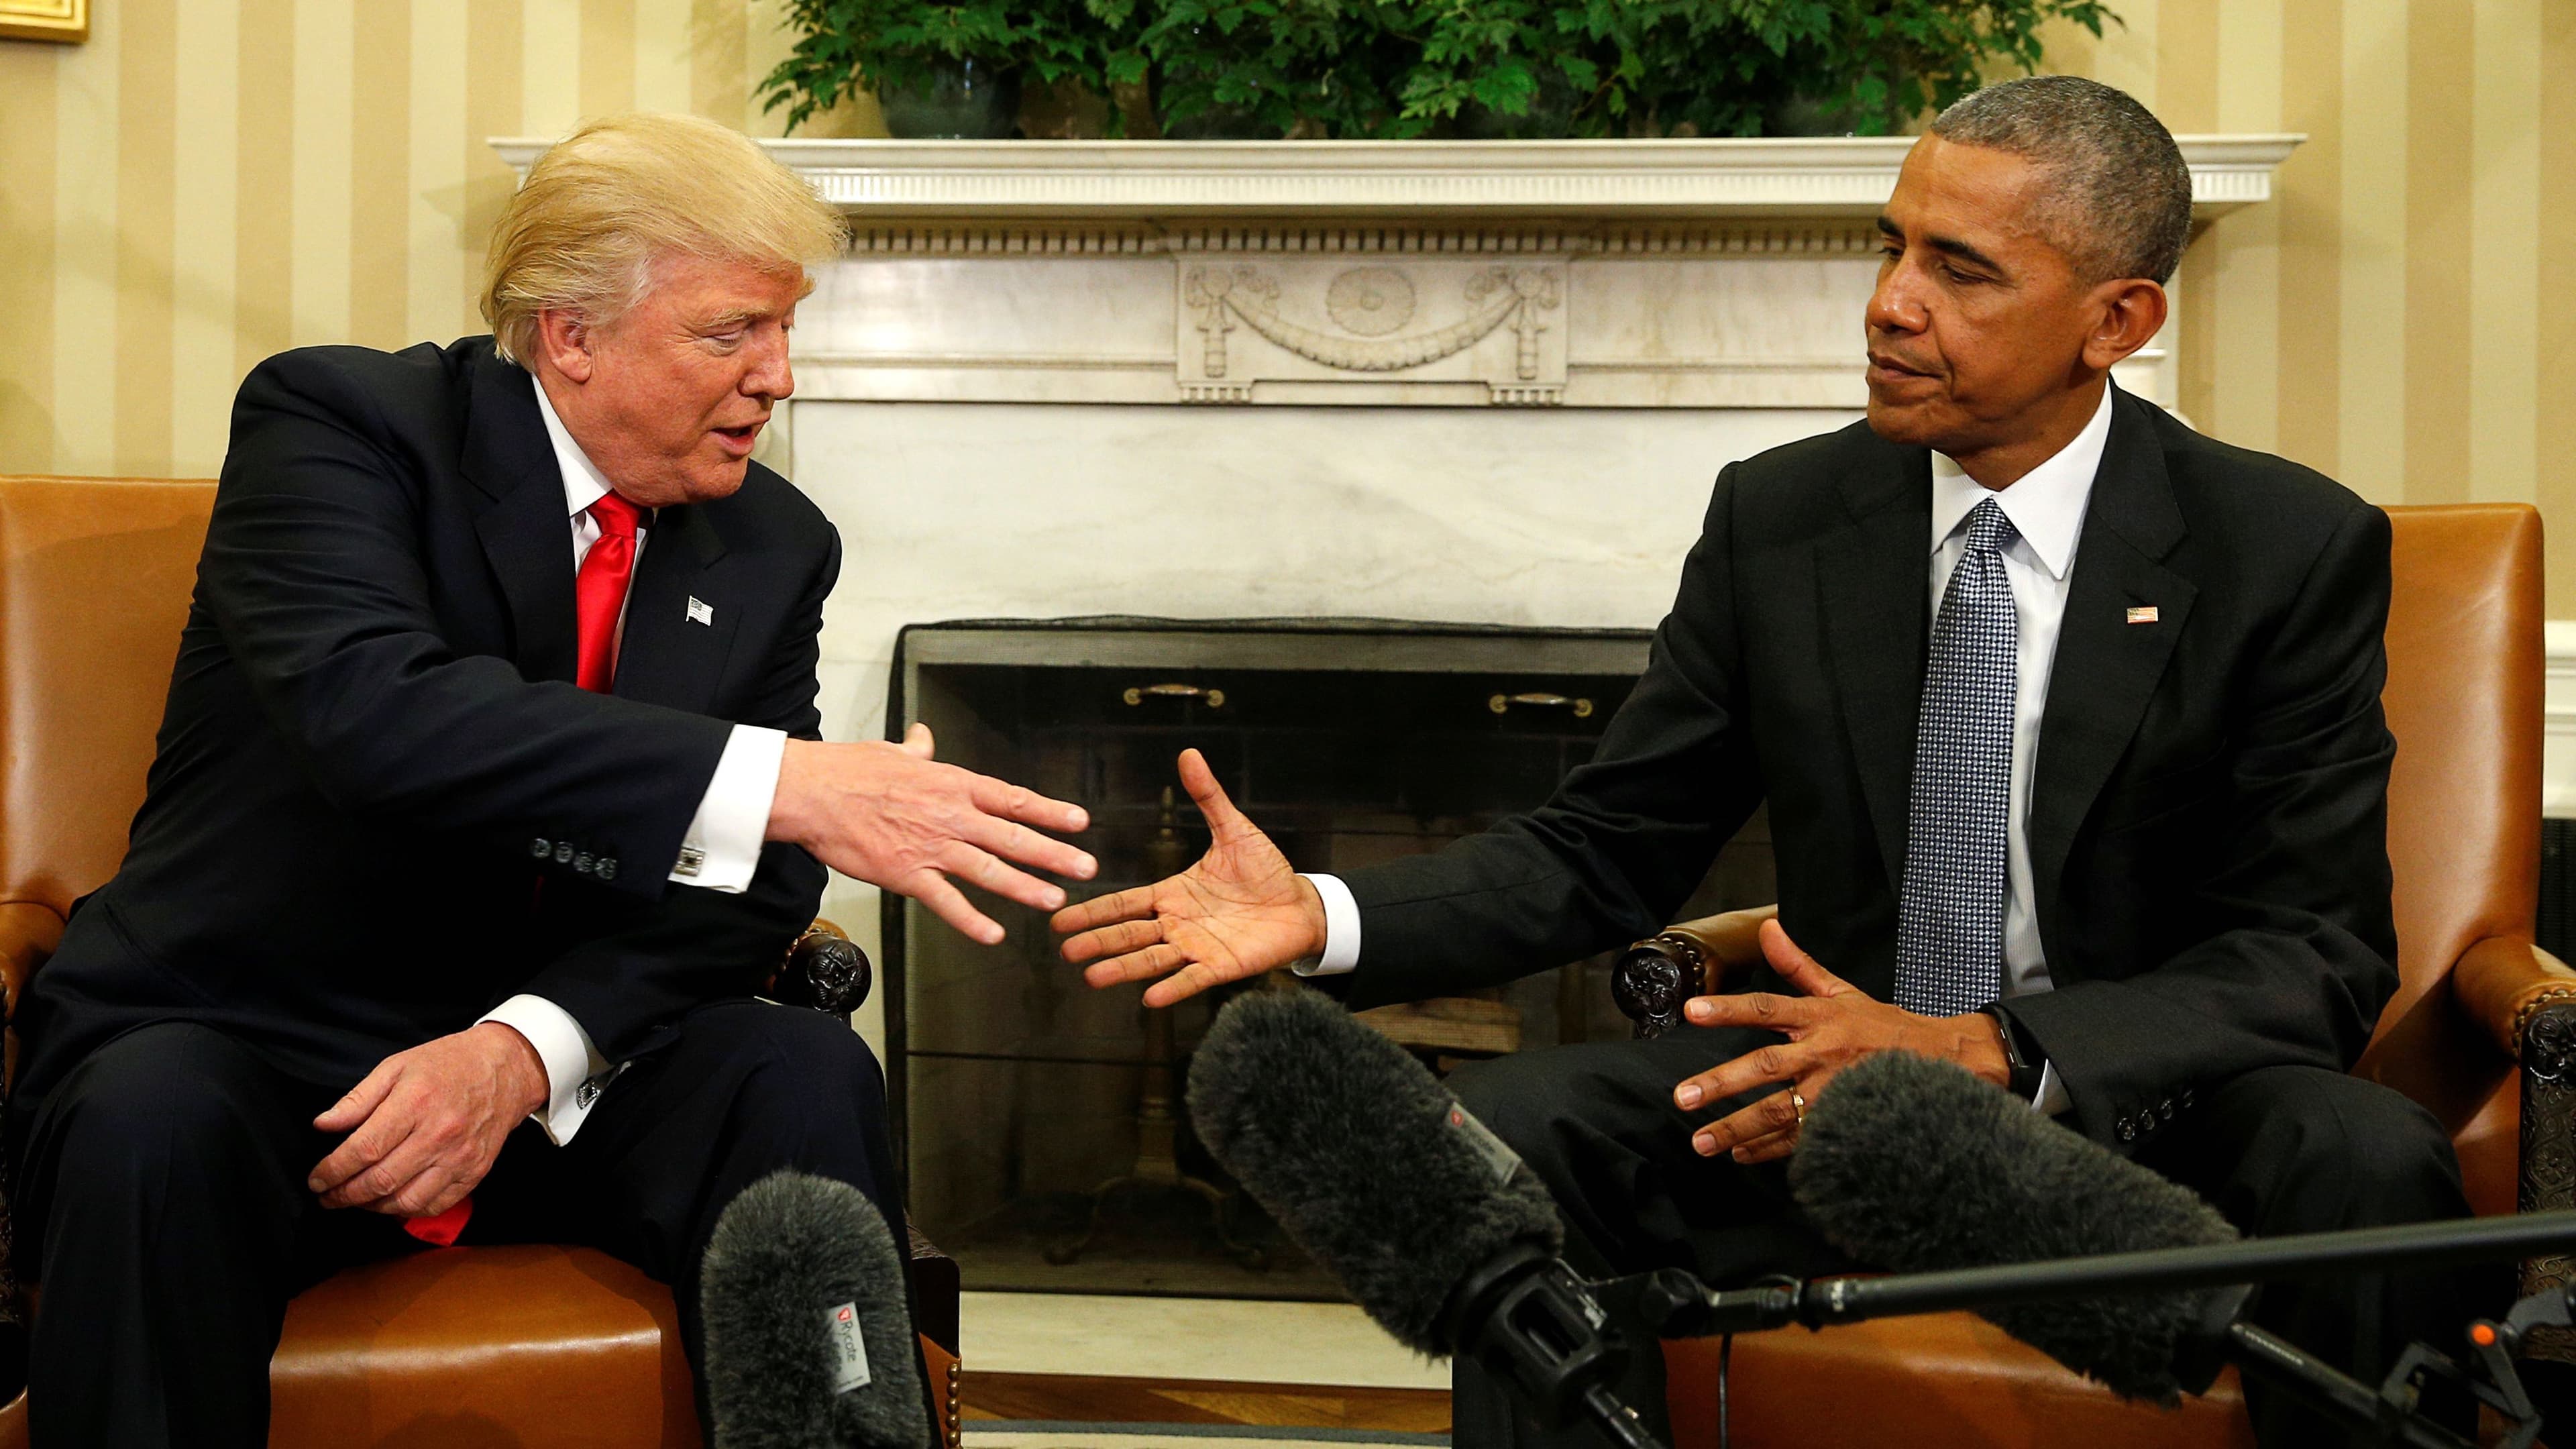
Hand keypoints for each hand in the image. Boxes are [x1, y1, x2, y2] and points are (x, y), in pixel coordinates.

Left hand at [308, 1022, 548, 1216]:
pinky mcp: (476, 1171)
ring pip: (406, 1200)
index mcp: (416, 1102)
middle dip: (344, 1195)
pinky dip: (407, 1210)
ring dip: (372, 1207)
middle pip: (381, 1181)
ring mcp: (461, 1156)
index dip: (333, 1171)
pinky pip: (435, 1205)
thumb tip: (323, 1125)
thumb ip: (358, 1098)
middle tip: (327, 1196)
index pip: (363, 1150)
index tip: (316, 1179)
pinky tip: (392, 1200)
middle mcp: (439, 1133)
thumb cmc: (449, 1063)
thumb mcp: (397, 1066)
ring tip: (357, 1199)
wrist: (506, 1068)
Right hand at [768, 723, 1095, 945]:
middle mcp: (950, 815)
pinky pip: (945, 901)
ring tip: (1055, 901)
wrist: (810, 792)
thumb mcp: (891, 753)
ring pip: (989, 869)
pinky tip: (993, 934)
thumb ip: (916, 750)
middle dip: (1054, 853)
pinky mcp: (905, 874)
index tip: (1079, 821)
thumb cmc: (847, 770)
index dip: (1049, 811)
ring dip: (1025, 887)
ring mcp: (930, 846)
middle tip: (1086, 867)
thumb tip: (923, 736)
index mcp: (951, 784)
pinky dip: (971, 920)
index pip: (1011, 798)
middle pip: (1012, 836)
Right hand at [1052, 749, 1325, 1007]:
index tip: (1061, 921)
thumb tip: (1189, 754)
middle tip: (1066, 952)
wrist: (1302, 904)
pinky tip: (1150, 998)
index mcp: (1172, 893)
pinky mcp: (1221, 967)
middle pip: (1128, 934)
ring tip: (1094, 977)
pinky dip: (1172, 987)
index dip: (1093, 911)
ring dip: (1123, 968)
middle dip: (1097, 941)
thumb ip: (1208, 796)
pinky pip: (1192, 979)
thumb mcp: (1234, 829)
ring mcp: (1196, 947)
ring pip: (1151, 959)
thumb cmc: (1266, 871)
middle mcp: (1177, 923)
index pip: (1124, 903)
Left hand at [1671, 919, 2009, 1164]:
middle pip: (1767, 1066)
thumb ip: (1798, 965)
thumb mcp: (1842, 991)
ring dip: (1738, 1129)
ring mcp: (1835, 1091)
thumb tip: (1767, 927)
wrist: (1944, 1063)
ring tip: (1701, 1141)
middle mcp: (1824, 1053)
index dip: (1729, 1009)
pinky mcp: (1845, 1121)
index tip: (1692, 1011)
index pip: (1767, 1008)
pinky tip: (1740, 1156)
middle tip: (1683, 1097)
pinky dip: (1769, 1150)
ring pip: (1780, 1112)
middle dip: (1722, 1083)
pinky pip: (1801, 1139)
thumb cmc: (1883, 1027)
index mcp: (1820, 1018)